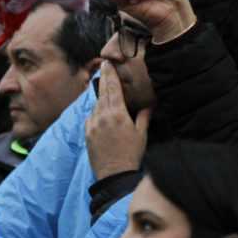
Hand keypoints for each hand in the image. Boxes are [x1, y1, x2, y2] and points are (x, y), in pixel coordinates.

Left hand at [86, 61, 151, 179]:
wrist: (114, 174)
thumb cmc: (131, 154)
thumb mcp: (141, 134)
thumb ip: (144, 116)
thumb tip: (150, 105)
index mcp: (118, 115)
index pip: (113, 89)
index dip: (110, 75)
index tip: (107, 63)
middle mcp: (103, 117)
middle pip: (102, 93)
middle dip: (103, 79)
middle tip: (102, 66)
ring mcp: (93, 125)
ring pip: (96, 105)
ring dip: (102, 99)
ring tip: (108, 95)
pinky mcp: (87, 133)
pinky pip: (91, 117)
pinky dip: (96, 113)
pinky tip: (103, 116)